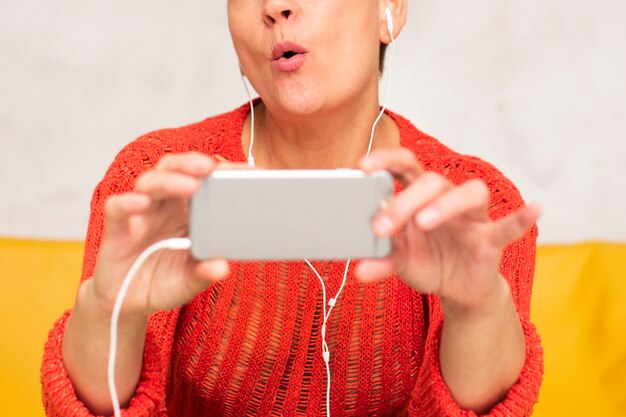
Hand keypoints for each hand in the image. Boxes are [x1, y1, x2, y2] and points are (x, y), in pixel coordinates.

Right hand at [89, 152, 248, 318]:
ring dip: (169, 180)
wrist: (129, 302)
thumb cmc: (163, 281)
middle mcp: (164, 206)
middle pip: (174, 169)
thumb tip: (222, 267)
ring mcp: (140, 213)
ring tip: (189, 185)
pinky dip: (128, 202)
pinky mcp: (116, 228)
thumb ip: (204, 272)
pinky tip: (141, 203)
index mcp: (188, 211)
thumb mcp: (190, 280)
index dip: (220, 172)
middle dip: (191, 163)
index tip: (243, 171)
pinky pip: (117, 208)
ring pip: (149, 182)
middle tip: (209, 166)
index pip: (203, 181)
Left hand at [355, 148, 539, 311]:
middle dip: (404, 201)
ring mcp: (471, 218)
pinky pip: (508, 226)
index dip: (386, 160)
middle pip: (432, 181)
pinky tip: (534, 208)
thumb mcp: (399, 262)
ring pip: (468, 193)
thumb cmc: (428, 262)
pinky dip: (520, 218)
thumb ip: (380, 261)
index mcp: (420, 197)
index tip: (362, 168)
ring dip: (445, 205)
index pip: (404, 166)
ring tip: (423, 223)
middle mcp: (447, 199)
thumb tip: (358, 271)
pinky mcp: (490, 240)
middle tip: (382, 226)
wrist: (456, 290)